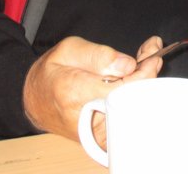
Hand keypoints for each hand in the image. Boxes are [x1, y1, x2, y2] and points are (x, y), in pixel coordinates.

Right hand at [23, 36, 162, 142]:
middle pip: (130, 101)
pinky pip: (125, 117)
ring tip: (143, 62)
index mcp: (73, 91)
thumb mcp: (69, 49)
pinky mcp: (99, 138)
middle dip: (146, 77)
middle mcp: (84, 116)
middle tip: (152, 55)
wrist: (34, 100)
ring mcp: (92, 131)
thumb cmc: (51, 72)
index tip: (153, 56)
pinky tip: (133, 80)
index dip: (142, 73)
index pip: (121, 88)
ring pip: (130, 109)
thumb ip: (98, 54)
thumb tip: (127, 65)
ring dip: (141, 86)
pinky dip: (134, 98)